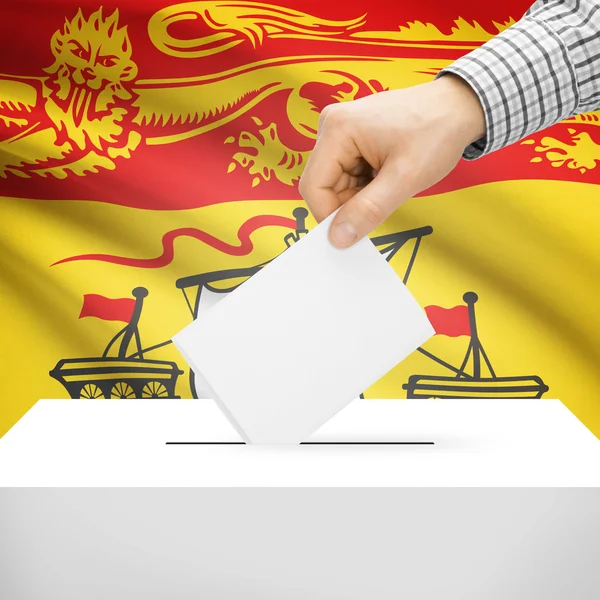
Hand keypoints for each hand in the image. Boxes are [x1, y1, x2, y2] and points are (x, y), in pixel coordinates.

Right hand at [298, 74, 485, 247]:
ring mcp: (340, 130)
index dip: (328, 216)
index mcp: (337, 129)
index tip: (352, 233)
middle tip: (381, 205)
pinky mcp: (350, 137)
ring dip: (358, 197)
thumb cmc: (436, 132)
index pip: (313, 187)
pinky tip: (386, 177)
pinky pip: (345, 174)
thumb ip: (368, 210)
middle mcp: (331, 126)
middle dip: (347, 205)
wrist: (458, 107)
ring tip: (389, 185)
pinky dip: (363, 186)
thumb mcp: (405, 178)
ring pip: (334, 183)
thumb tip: (338, 237)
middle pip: (322, 186)